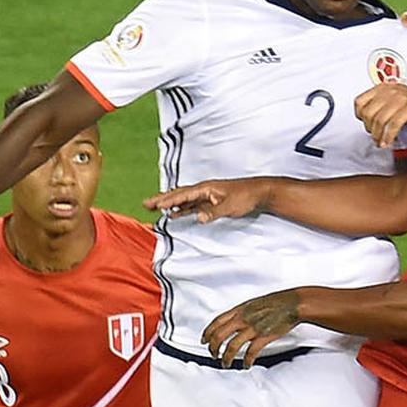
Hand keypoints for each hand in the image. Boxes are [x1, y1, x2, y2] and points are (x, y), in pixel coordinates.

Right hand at [143, 179, 270, 223]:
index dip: (168, 199)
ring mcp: (207, 196)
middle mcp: (204, 190)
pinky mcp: (211, 202)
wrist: (260, 192)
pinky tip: (175, 214)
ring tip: (155, 208)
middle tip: (146, 203)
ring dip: (170, 204)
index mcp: (206, 188)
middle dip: (162, 199)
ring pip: (184, 200)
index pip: (183, 194)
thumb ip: (213, 212)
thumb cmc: (246, 197)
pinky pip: (192, 206)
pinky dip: (182, 209)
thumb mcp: (230, 206)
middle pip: (179, 194)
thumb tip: (197, 218)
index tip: (154, 204)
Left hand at [201, 290, 302, 367]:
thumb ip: (242, 312)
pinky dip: (246, 361)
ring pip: (231, 347)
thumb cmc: (277, 302)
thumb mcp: (254, 303)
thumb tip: (234, 320)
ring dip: (226, 358)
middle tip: (213, 355)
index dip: (207, 332)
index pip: (216, 322)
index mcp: (240, 309)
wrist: (293, 303)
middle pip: (219, 335)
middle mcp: (243, 318)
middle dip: (213, 348)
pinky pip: (250, 353)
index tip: (204, 340)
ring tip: (225, 363)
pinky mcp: (263, 337)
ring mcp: (252, 328)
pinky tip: (246, 365)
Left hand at [355, 83, 406, 148]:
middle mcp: (390, 91)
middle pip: (368, 113)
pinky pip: (393, 125)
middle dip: (369, 128)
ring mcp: (400, 99)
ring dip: (378, 135)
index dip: (359, 115)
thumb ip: (378, 103)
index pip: (360, 101)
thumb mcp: (393, 97)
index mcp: (383, 88)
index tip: (364, 123)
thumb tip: (364, 117)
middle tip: (373, 135)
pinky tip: (388, 142)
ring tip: (380, 142)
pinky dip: (388, 136)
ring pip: (379, 120)